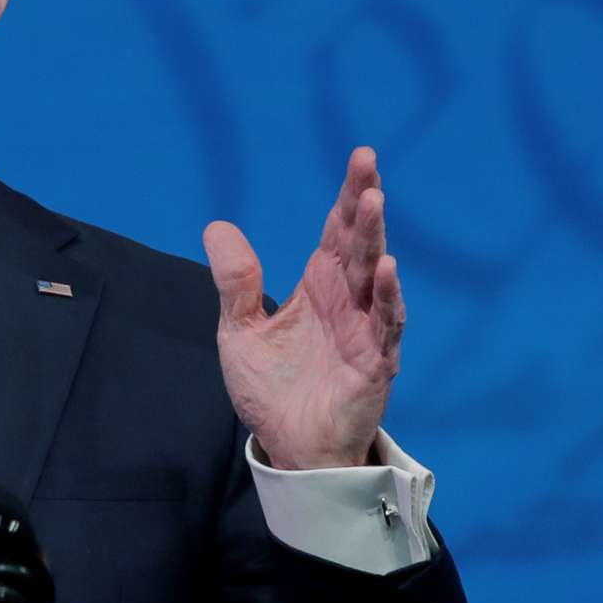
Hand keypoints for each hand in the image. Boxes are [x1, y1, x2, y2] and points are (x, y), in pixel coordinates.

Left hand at [202, 147, 402, 470]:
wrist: (290, 446)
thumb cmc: (273, 390)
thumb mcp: (240, 332)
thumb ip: (235, 283)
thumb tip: (216, 226)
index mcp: (319, 287)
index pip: (336, 232)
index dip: (347, 196)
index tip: (360, 156)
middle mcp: (347, 301)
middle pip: (359, 243)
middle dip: (364, 203)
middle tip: (367, 162)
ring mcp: (365, 330)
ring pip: (375, 277)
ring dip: (376, 240)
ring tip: (373, 203)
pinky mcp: (373, 364)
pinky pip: (385, 326)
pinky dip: (386, 298)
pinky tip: (386, 269)